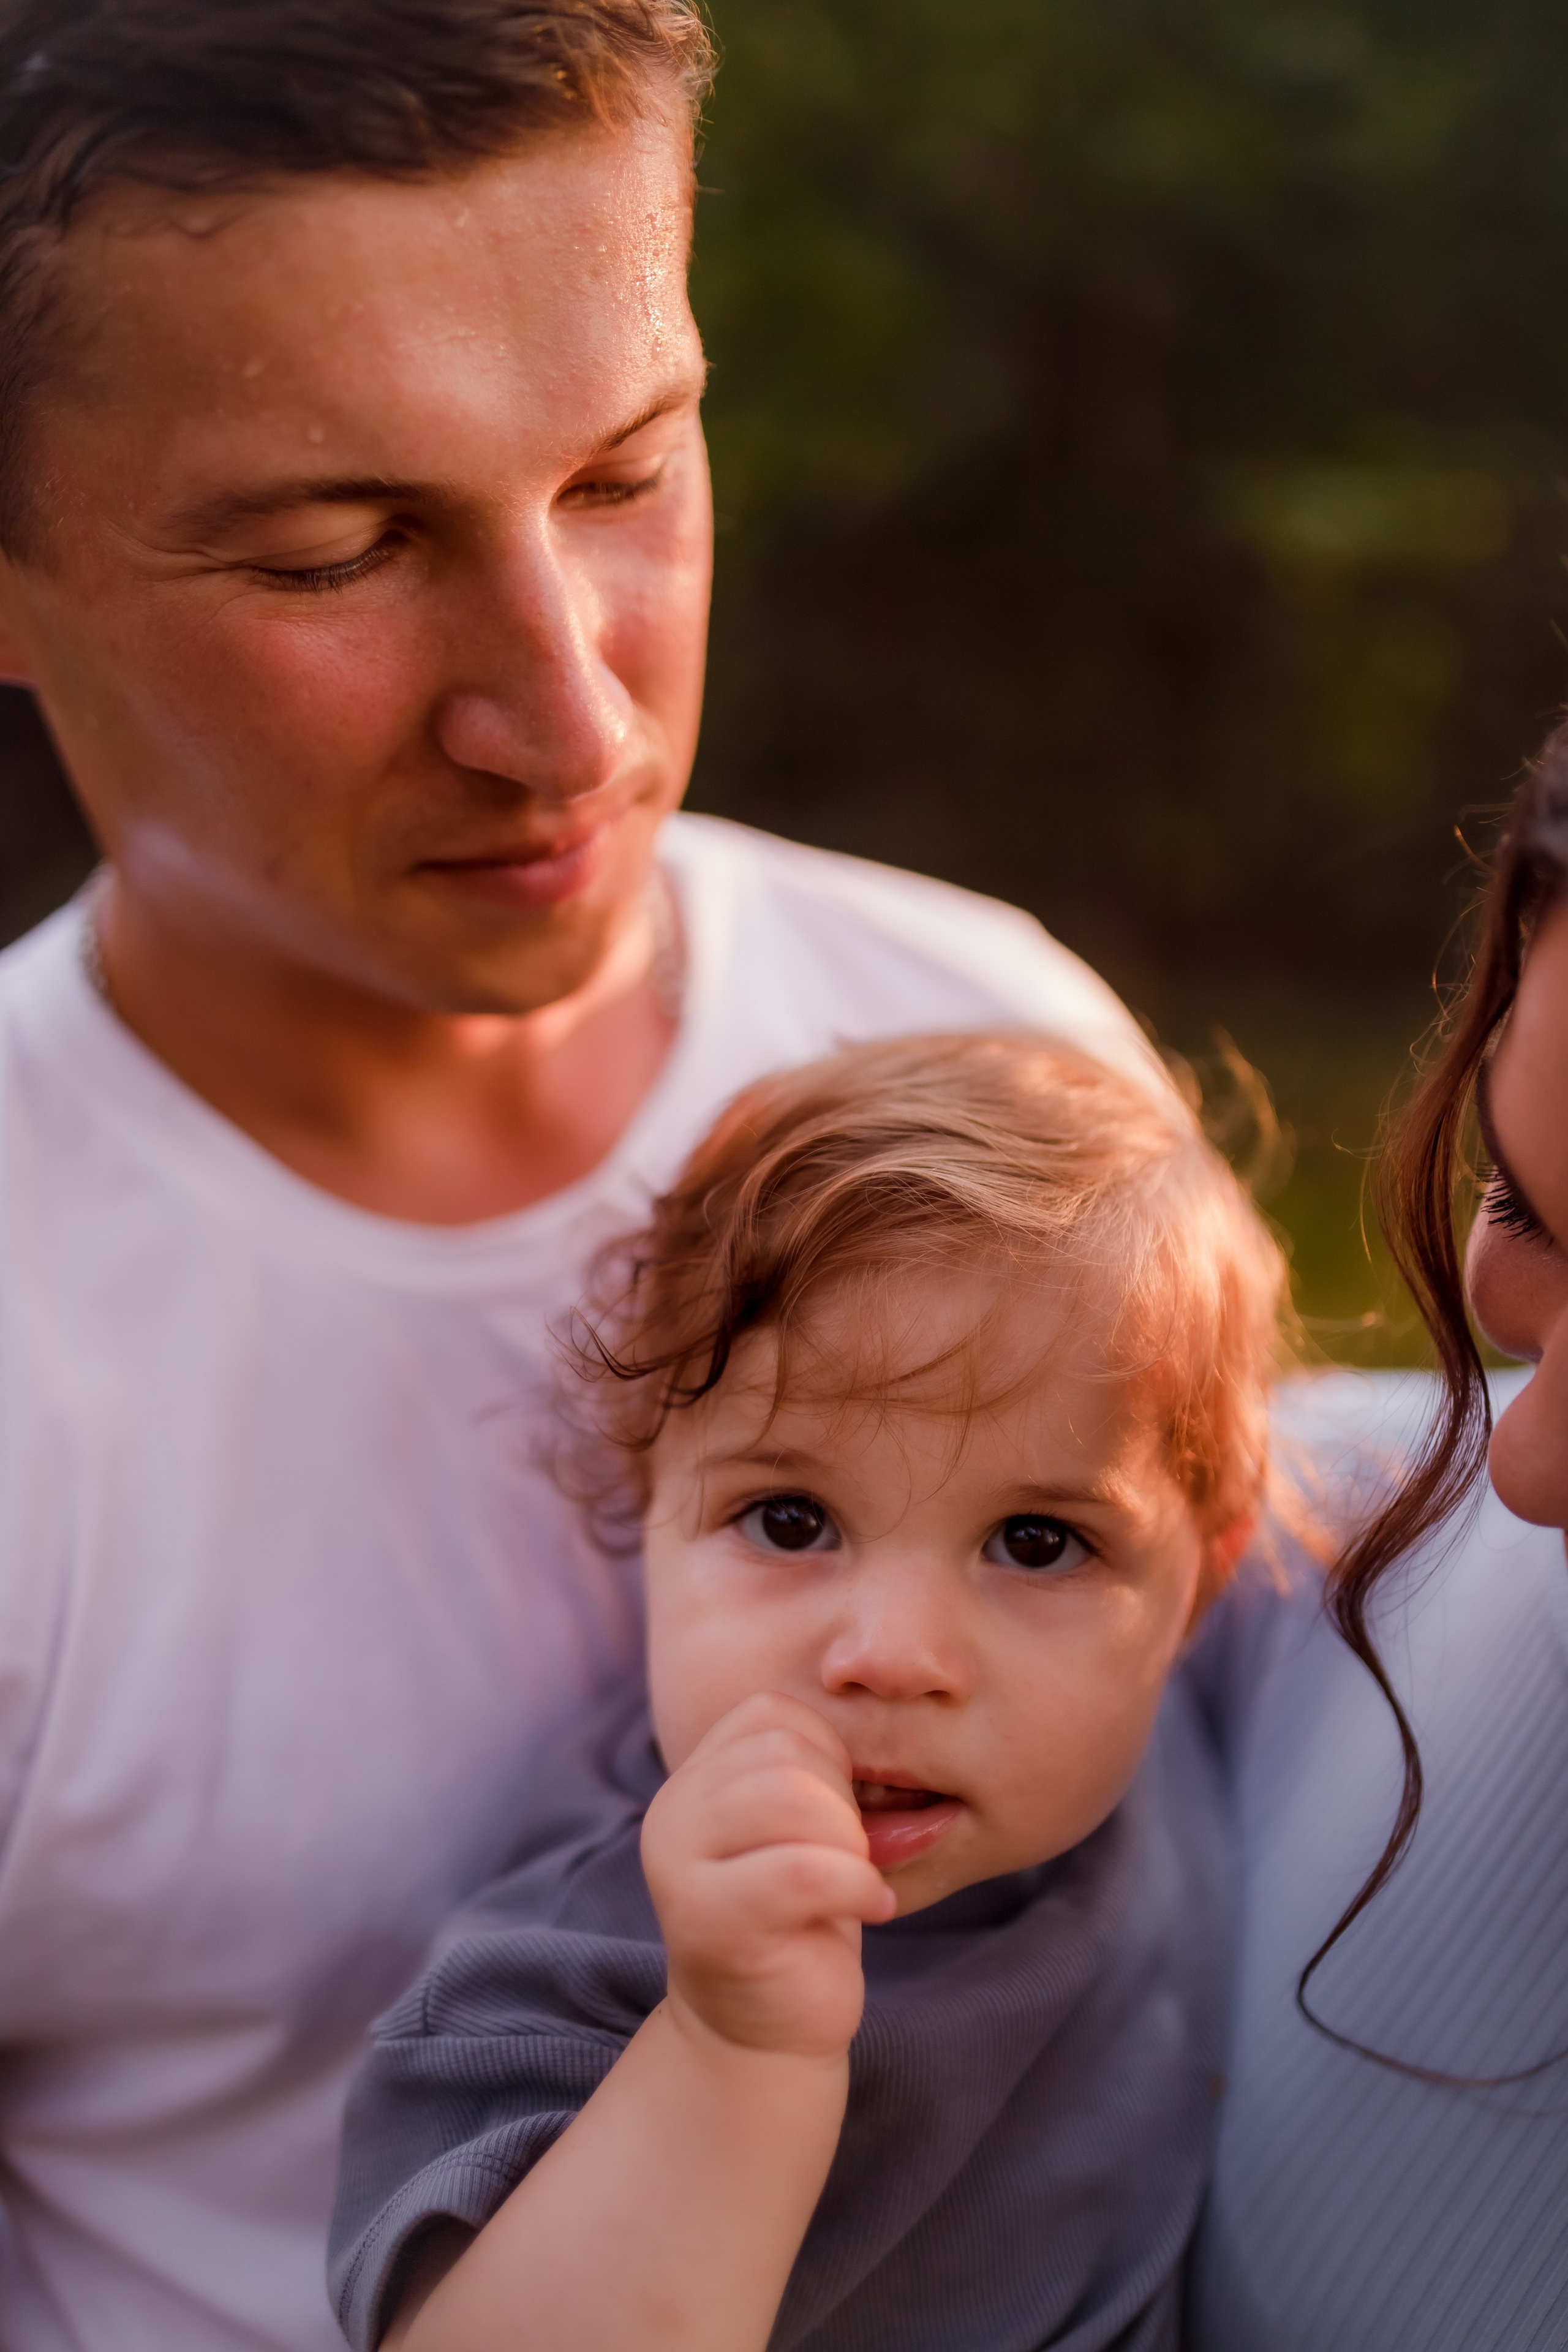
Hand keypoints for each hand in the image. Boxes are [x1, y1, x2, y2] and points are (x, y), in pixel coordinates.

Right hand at [641, 1693, 896, 2059]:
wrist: (767, 2035)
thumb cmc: (803, 1922)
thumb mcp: (805, 1829)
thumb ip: (813, 1771)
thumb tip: (887, 1708)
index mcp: (694, 1779)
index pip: (772, 1714)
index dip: (830, 1755)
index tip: (841, 1817)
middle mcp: (672, 1812)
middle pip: (784, 1753)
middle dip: (843, 1802)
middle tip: (852, 1858)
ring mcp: (679, 1866)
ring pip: (790, 1799)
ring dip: (848, 1841)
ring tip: (855, 1881)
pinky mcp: (706, 1922)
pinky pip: (801, 1870)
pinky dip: (856, 1884)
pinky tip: (872, 1909)